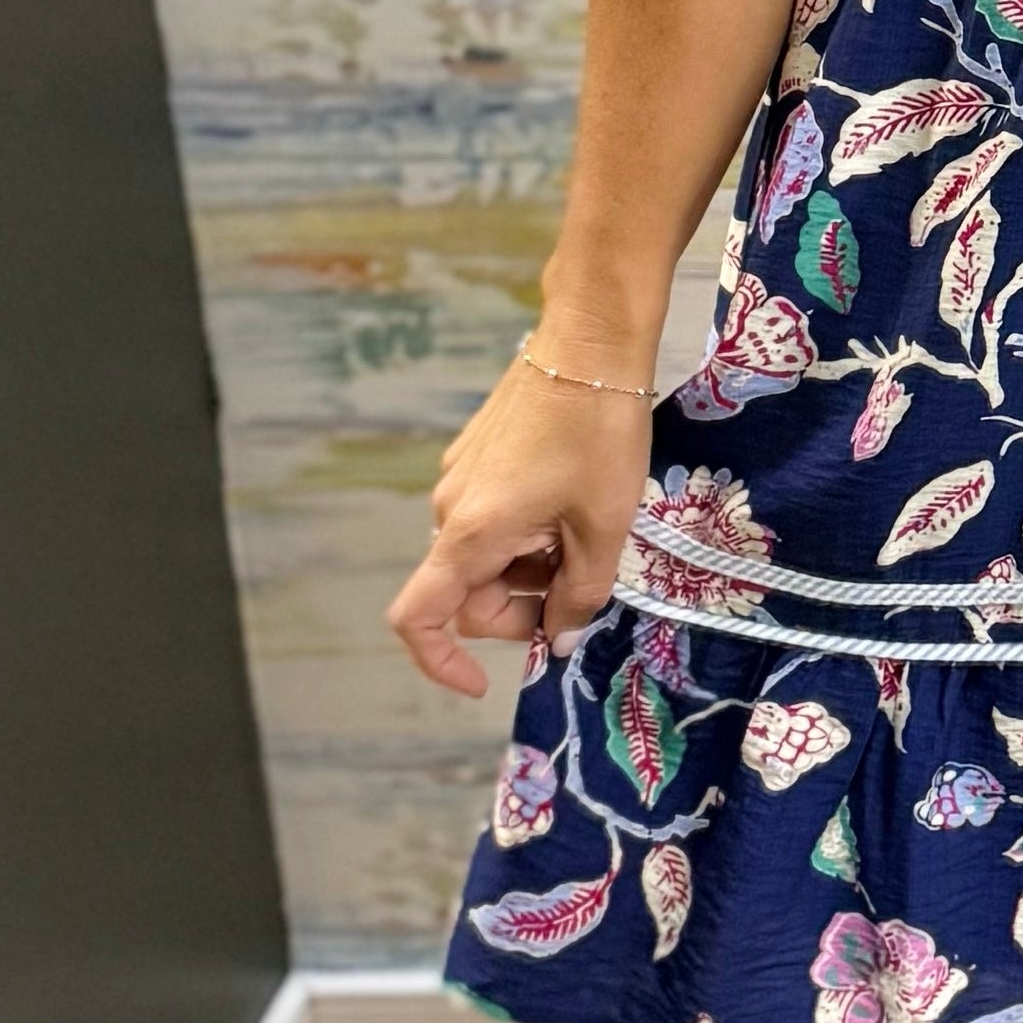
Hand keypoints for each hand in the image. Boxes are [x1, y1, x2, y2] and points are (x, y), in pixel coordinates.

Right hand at [385, 345, 654, 696]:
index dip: (441, 663)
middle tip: (584, 584)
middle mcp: (450, 509)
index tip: (486, 680)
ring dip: (531, 568)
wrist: (591, 342)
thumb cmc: (599, 435)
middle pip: (468, 593)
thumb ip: (579, 597)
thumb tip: (557, 641)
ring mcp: (461, 480)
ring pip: (487, 557)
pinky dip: (529, 533)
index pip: (418, 619)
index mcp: (470, 534)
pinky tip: (574, 504)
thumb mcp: (604, 528)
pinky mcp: (479, 456)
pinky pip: (493, 520)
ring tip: (587, 532)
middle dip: (521, 608)